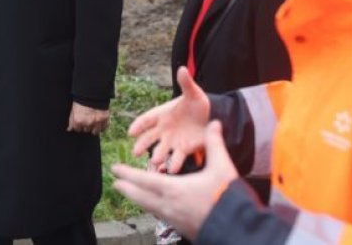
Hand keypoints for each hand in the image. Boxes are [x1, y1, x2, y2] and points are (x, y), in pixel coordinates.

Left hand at [67, 102, 108, 134]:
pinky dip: (102, 126)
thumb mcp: (74, 109)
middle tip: (87, 118)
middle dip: (86, 126)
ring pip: (95, 132)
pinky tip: (100, 121)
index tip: (80, 120)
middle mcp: (87, 123)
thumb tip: (69, 129)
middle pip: (86, 130)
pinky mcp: (105, 119)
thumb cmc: (81, 100)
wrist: (93, 92)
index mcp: (78, 121)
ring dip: (94, 128)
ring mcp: (97, 122)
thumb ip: (71, 121)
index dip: (78, 125)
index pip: (77, 129)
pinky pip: (103, 128)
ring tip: (93, 121)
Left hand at [112, 120, 237, 239]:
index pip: (143, 180)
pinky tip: (155, 207)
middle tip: (115, 184)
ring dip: (138, 199)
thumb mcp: (221, 167)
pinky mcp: (182, 228)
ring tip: (131, 194)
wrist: (237, 229)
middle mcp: (169, 206)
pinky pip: (160, 216)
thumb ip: (214, 143)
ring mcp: (174, 219)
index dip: (127, 174)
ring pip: (149, 208)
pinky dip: (152, 208)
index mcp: (173, 189)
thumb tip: (214, 123)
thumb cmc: (227, 197)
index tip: (114, 170)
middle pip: (140, 197)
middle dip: (127, 189)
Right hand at [130, 67, 209, 172]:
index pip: (147, 119)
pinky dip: (175, 163)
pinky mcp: (183, 150)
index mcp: (162, 114)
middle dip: (142, 144)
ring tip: (155, 161)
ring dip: (158, 155)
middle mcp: (163, 129)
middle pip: (149, 137)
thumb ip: (186, 83)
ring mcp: (172, 141)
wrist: (211, 117)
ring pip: (162, 149)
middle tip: (136, 152)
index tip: (131, 132)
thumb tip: (182, 68)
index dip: (138, 125)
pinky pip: (177, 157)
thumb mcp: (194, 93)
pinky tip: (173, 169)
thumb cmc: (197, 104)